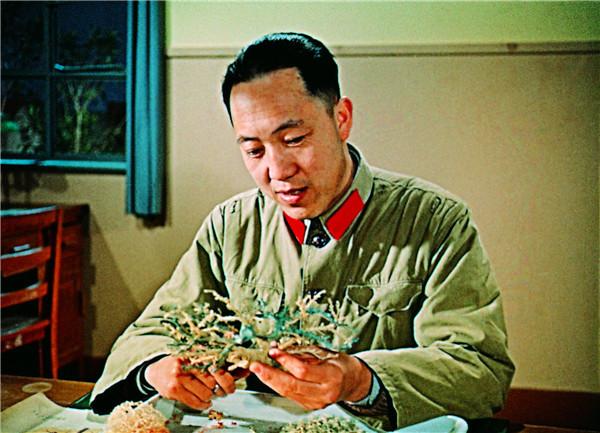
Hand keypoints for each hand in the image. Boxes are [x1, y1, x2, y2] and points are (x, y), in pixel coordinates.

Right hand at [144, 355, 241, 409]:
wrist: (156, 370)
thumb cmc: (182, 364)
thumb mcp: (198, 358)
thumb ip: (218, 364)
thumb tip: (243, 371)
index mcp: (197, 353)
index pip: (218, 368)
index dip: (228, 379)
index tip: (232, 385)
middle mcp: (188, 364)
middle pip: (213, 382)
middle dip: (221, 390)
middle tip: (224, 391)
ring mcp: (179, 377)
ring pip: (205, 394)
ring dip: (211, 397)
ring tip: (210, 394)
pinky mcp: (174, 390)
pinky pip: (195, 402)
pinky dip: (203, 405)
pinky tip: (204, 402)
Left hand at [249, 348, 371, 409]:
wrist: (353, 382)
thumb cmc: (341, 364)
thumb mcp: (326, 353)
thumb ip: (304, 353)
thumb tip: (281, 349)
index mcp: (331, 376)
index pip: (303, 371)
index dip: (286, 361)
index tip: (273, 351)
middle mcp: (324, 393)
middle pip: (291, 385)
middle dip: (270, 375)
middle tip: (256, 366)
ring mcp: (316, 402)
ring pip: (288, 392)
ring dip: (271, 380)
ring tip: (259, 369)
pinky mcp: (310, 406)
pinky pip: (290, 395)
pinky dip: (279, 385)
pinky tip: (271, 377)